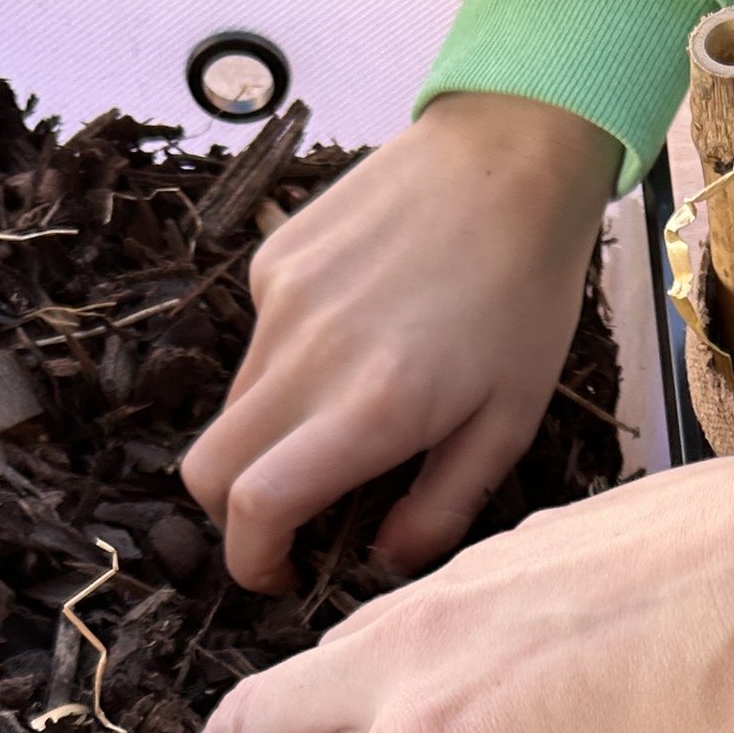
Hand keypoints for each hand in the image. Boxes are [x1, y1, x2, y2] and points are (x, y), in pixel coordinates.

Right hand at [182, 90, 620, 590]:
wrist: (509, 158)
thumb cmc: (526, 293)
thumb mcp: (510, 422)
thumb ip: (442, 507)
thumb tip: (384, 559)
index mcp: (370, 409)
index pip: (256, 507)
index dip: (253, 561)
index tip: (282, 574)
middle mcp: (308, 357)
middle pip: (207, 469)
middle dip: (233, 515)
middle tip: (291, 520)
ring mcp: (281, 303)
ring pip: (235, 407)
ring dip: (270, 438)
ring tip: (346, 417)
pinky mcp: (275, 260)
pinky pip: (258, 343)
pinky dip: (289, 368)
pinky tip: (358, 336)